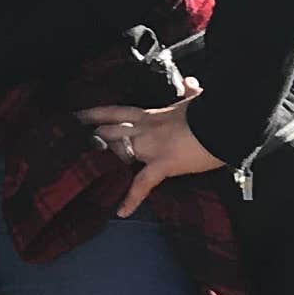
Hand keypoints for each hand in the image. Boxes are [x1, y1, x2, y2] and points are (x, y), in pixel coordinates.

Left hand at [75, 95, 219, 218]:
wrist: (225, 119)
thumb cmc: (212, 111)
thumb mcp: (197, 99)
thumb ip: (191, 92)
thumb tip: (191, 82)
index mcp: (152, 114)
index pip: (117, 112)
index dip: (96, 114)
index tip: (77, 117)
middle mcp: (146, 127)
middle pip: (110, 130)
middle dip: (89, 137)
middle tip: (67, 143)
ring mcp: (152, 146)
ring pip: (119, 150)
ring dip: (102, 160)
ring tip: (82, 173)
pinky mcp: (164, 163)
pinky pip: (144, 183)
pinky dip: (132, 198)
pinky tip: (122, 211)